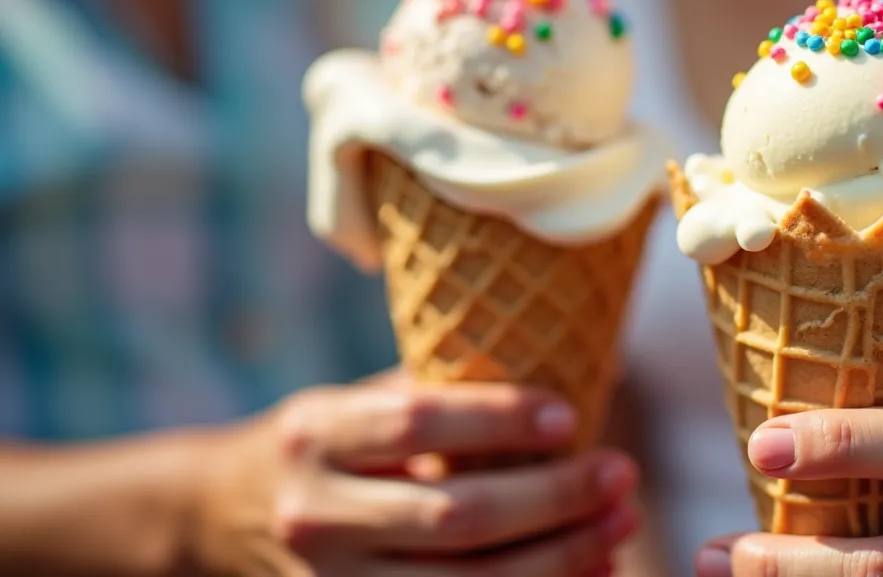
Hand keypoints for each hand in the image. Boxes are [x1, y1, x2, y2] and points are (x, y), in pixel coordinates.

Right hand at [193, 372, 638, 575]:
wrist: (226, 513)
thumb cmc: (330, 442)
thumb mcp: (361, 399)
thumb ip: (446, 386)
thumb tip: (579, 361)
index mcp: (316, 435)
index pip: (416, 423)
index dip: (499, 419)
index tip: (569, 415)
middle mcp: (315, 514)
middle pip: (454, 516)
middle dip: (553, 499)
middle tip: (621, 473)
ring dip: (558, 558)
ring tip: (620, 525)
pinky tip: (585, 572)